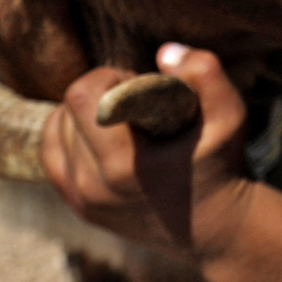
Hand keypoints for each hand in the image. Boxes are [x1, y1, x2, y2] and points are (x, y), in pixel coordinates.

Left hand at [42, 44, 254, 265]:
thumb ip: (206, 74)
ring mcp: (82, 201)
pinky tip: (96, 129)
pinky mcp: (79, 207)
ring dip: (86, 114)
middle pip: (69, 110)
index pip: (82, 96)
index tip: (140, 85)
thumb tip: (165, 53)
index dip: (110, 77)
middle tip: (135, 101)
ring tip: (125, 120)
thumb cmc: (221, 165)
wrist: (216, 229)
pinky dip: (66, 133)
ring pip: (58, 129)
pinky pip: (51, 154)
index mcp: (122, 166)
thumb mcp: (229, 116)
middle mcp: (93, 188)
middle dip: (100, 93)